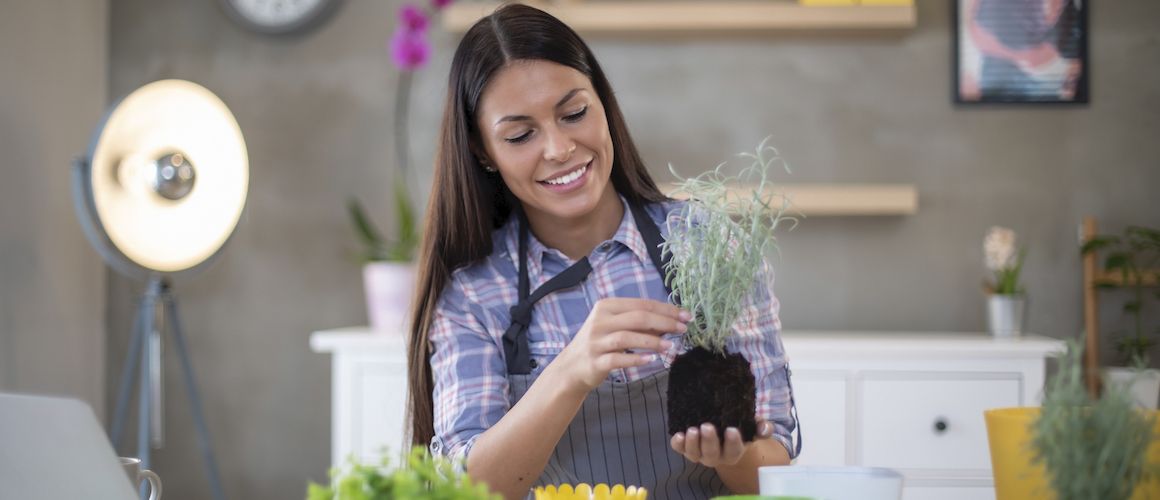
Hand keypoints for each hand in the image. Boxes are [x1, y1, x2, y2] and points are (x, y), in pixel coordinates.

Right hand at [552, 298, 689, 391]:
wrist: (572, 366)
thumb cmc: (600, 343)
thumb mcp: (617, 327)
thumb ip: (639, 323)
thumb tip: (671, 321)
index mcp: (606, 307)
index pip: (641, 304)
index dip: (666, 309)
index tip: (685, 315)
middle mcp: (600, 321)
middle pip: (637, 317)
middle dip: (664, 322)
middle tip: (683, 329)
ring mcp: (596, 341)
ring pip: (627, 337)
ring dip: (652, 341)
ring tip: (670, 346)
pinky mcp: (595, 361)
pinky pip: (618, 359)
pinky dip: (636, 359)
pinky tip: (651, 360)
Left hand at [670, 419, 774, 467]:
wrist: (723, 430)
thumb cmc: (740, 428)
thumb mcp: (752, 426)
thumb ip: (761, 426)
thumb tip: (765, 428)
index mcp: (733, 452)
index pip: (734, 451)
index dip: (733, 443)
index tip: (732, 430)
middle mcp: (716, 456)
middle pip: (712, 455)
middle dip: (709, 441)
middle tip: (707, 426)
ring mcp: (700, 453)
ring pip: (694, 455)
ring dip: (692, 444)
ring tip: (692, 430)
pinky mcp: (686, 447)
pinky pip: (680, 449)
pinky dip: (678, 444)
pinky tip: (678, 435)